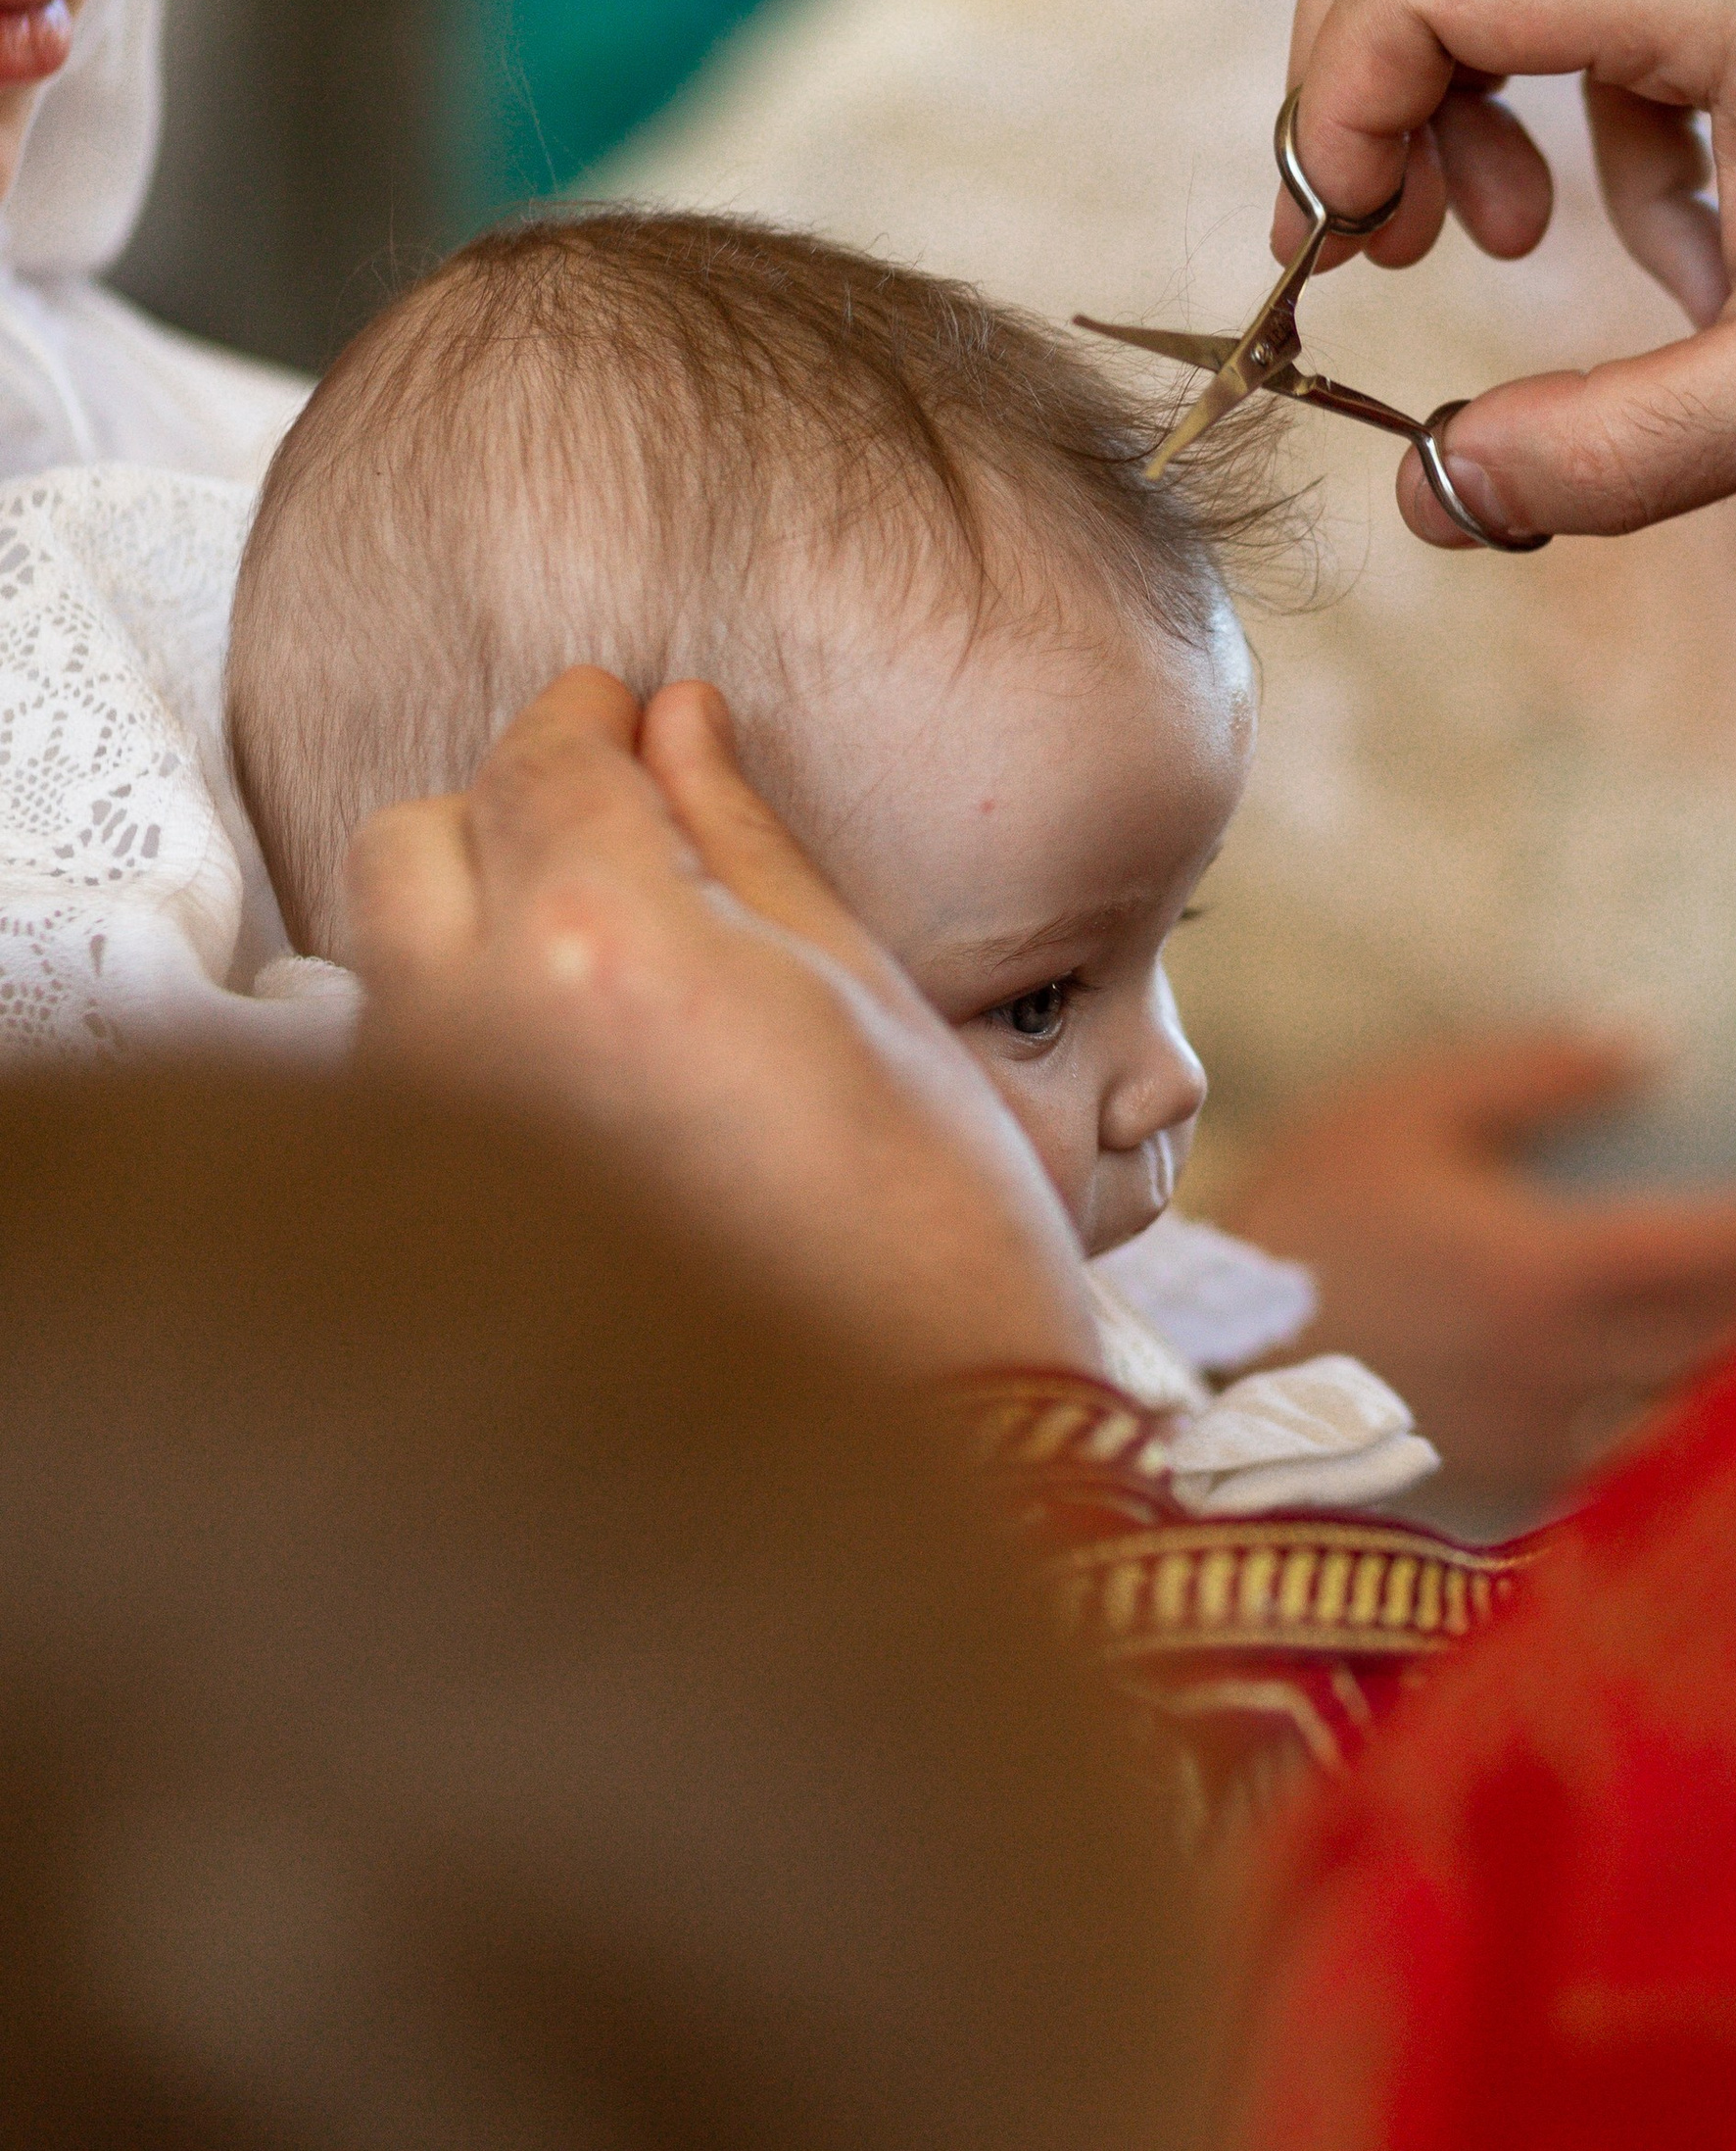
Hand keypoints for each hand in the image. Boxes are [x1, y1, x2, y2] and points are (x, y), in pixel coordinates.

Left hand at [346, 669, 1097, 1384]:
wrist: (929, 1446)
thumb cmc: (933, 1229)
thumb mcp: (861, 993)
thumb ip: (741, 840)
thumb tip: (677, 720)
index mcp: (597, 946)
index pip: (537, 763)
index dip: (581, 714)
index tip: (619, 704)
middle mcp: (470, 1033)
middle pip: (411, 843)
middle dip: (499, 811)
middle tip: (613, 822)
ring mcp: (432, 1143)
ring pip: (387, 961)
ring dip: (469, 923)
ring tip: (603, 950)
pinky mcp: (426, 1234)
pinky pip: (402, 1077)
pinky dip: (464, 1034)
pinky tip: (577, 1067)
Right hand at [1218, 1035, 1735, 1498]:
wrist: (1205, 1368)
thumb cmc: (1302, 1220)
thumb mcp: (1404, 1110)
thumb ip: (1531, 1074)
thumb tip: (1648, 1044)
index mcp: (1552, 1269)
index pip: (1725, 1246)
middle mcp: (1571, 1369)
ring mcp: (1549, 1438)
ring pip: (1706, 1411)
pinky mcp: (1518, 1479)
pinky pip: (1645, 1455)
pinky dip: (1705, 1423)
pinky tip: (1735, 1394)